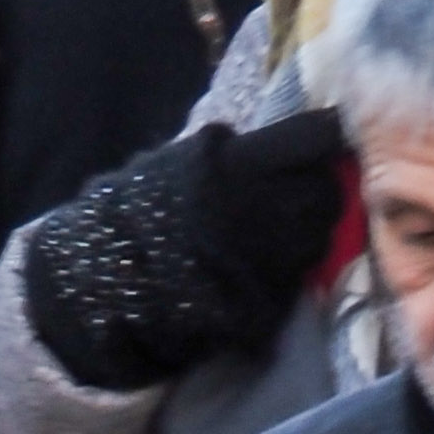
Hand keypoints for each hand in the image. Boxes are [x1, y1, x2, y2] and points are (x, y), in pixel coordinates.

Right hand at [22, 110, 350, 392]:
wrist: (104, 283)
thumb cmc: (133, 210)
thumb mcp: (175, 160)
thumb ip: (231, 151)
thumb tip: (284, 141)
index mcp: (237, 162)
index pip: (314, 137)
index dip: (324, 136)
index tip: (326, 137)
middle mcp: (265, 205)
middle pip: (328, 188)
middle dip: (319, 187)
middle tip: (297, 189)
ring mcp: (272, 255)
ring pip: (321, 233)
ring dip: (308, 227)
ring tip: (273, 228)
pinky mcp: (273, 297)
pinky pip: (300, 272)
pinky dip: (290, 264)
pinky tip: (260, 260)